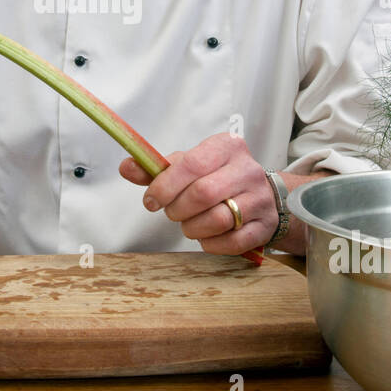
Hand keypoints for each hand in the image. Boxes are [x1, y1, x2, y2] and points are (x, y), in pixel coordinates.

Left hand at [119, 133, 275, 254]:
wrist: (262, 196)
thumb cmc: (217, 178)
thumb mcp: (189, 166)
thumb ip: (157, 168)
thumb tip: (126, 167)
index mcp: (227, 146)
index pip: (192, 164)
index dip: (165, 185)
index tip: (150, 200)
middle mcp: (248, 170)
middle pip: (203, 193)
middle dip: (178, 209)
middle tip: (171, 213)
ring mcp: (260, 199)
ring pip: (218, 219)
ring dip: (192, 228)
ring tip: (189, 223)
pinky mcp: (265, 226)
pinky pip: (232, 242)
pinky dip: (211, 243)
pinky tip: (206, 236)